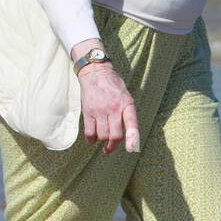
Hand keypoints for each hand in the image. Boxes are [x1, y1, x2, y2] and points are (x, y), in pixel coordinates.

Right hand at [72, 39, 138, 153]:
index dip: (132, 138)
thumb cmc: (114, 87)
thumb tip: (130, 137)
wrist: (95, 72)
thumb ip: (128, 115)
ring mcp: (100, 110)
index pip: (132, 124)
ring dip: (102, 140)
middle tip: (109, 148)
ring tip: (102, 137)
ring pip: (102, 135)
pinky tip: (92, 139)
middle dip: (112, 146)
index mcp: (127, 104)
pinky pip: (89, 132)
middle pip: (115, 135)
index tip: (131, 148)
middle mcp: (114, 108)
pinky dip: (91, 139)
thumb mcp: (127, 97)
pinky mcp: (88, 111)